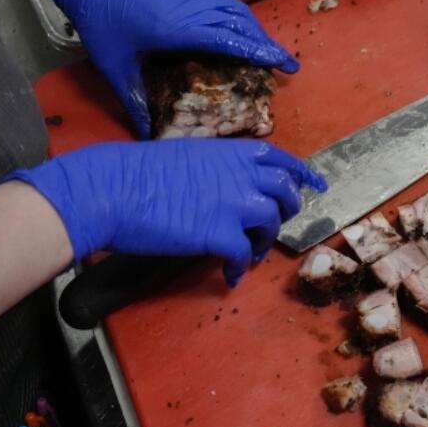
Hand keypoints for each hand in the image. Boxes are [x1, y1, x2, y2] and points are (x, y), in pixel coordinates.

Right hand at [7, 139, 326, 285]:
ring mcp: (234, 204)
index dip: (302, 175)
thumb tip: (226, 185)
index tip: (315, 186)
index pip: (282, 160)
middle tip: (271, 227)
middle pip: (285, 194)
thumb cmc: (138, 170)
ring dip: (262, 242)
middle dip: (284, 212)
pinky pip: (244, 254)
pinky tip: (229, 274)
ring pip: (270, 224)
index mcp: (234, 152)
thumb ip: (217, 167)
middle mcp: (242, 174)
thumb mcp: (189, 154)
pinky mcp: (219, 234)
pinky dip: (239, 267)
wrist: (112, 188)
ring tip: (247, 255)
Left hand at [16, 0, 296, 137]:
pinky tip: (241, 26)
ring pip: (235, 9)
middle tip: (285, 64)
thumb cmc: (101, 20)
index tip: (284, 65)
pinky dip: (239, 14)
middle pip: (242, 24)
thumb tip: (144, 134)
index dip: (261, 52)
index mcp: (180, 28)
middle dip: (267, 43)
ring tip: (268, 48)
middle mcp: (193, 7)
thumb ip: (133, 99)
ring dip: (256, 28)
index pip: (231, 40)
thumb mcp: (114, 66)